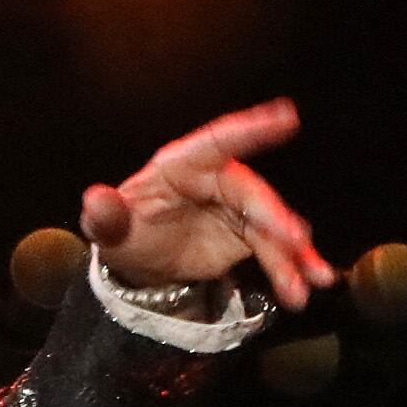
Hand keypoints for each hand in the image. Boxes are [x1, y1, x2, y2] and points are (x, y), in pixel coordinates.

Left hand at [81, 99, 337, 311]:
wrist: (140, 261)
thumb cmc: (125, 229)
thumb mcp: (108, 226)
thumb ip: (105, 216)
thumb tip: (95, 202)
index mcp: (181, 165)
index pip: (218, 141)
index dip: (251, 129)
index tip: (286, 117)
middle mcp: (216, 180)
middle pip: (253, 194)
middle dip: (277, 218)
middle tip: (295, 239)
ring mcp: (236, 208)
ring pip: (272, 228)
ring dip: (293, 255)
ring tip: (312, 281)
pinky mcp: (248, 236)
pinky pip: (275, 251)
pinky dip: (290, 270)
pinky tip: (303, 289)